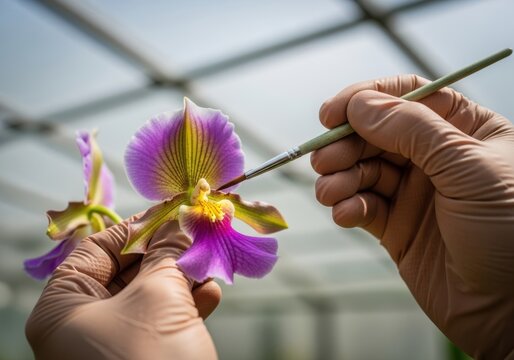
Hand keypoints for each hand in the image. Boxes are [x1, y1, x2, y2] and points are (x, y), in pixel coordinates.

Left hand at [26, 217, 220, 359]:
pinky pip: (162, 321)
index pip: (96, 250)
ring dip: (182, 276)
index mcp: (64, 309)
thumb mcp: (158, 295)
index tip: (170, 211)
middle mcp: (83, 326)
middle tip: (196, 232)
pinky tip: (211, 293)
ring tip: (209, 260)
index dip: (135, 226)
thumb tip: (182, 218)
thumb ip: (168, 251)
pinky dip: (187, 305)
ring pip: (149, 295)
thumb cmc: (149, 358)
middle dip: (166, 251)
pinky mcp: (142, 357)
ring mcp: (113, 344)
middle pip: (126, 271)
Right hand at [311, 74, 513, 357]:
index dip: (365, 99)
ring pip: (363, 170)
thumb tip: (359, 104)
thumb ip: (413, 130)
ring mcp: (414, 193)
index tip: (331, 114)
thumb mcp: (468, 167)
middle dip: (344, 144)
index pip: (406, 96)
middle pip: (375, 134)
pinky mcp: (397, 226)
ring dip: (339, 178)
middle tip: (324, 161)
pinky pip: (363, 207)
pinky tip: (345, 215)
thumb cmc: (512, 231)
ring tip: (329, 192)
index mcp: (462, 130)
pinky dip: (348, 207)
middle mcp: (435, 157)